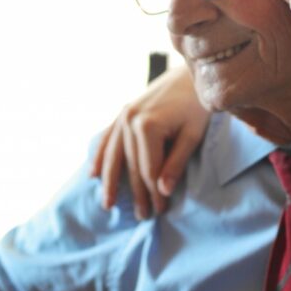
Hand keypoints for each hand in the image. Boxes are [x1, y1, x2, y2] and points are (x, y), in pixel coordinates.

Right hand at [90, 66, 209, 218]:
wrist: (191, 75)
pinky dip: (100, 156)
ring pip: (114, 155)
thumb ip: (175, 163)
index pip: (149, 170)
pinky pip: (108, 138)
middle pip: (131, 166)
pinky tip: (94, 174)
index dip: (154, 193)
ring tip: (108, 204)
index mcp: (147, 126)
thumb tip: (162, 191)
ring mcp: (123, 115)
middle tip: (142, 216)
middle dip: (137, 193)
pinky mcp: (124, 111)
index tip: (160, 212)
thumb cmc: (197, 106)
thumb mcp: (192, 136)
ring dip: (110, 181)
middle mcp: (129, 120)